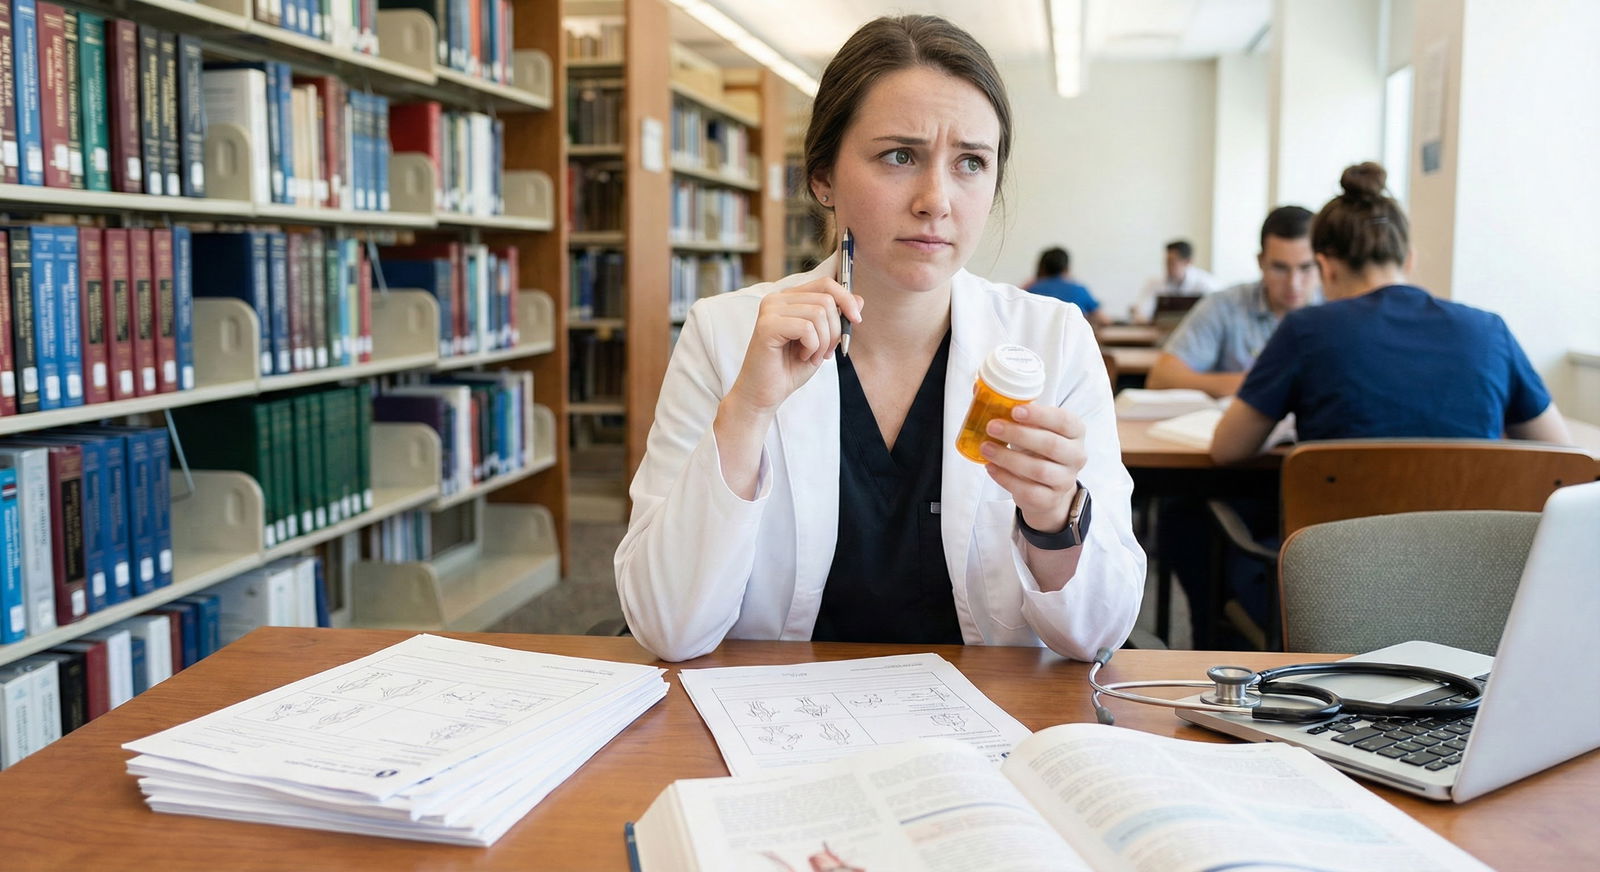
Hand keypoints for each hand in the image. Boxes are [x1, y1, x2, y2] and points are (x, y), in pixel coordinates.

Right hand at [724, 277, 863, 418]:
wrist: (764, 394)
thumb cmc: (790, 368)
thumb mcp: (822, 341)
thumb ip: (837, 319)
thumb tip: (859, 299)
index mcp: (789, 298)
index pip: (826, 284)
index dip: (846, 299)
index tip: (856, 320)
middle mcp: (777, 299)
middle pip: (826, 299)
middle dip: (835, 330)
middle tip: (826, 352)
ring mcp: (770, 310)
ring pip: (818, 313)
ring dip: (823, 341)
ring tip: (811, 356)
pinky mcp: (767, 326)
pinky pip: (806, 328)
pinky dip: (812, 347)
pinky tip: (802, 357)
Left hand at [979, 404, 1086, 532]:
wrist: (1048, 487)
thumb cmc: (1038, 449)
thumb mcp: (1034, 427)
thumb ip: (1015, 409)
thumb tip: (979, 389)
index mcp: (1075, 432)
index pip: (1064, 421)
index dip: (1040, 415)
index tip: (1015, 410)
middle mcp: (1076, 456)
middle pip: (1050, 445)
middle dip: (1018, 434)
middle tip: (992, 426)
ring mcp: (1065, 480)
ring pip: (1038, 470)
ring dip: (1008, 457)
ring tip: (986, 447)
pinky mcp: (1050, 499)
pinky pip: (1028, 490)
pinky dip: (1006, 478)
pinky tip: (991, 467)